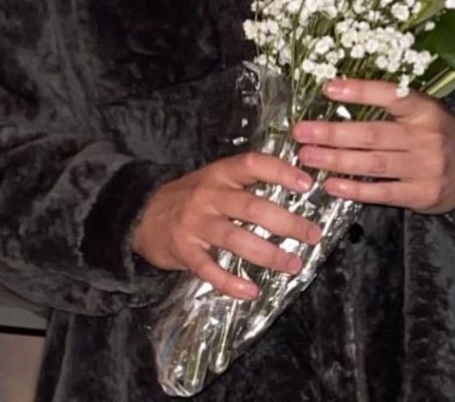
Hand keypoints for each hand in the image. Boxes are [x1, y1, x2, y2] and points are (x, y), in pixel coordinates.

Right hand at [132, 152, 323, 299]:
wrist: (141, 214)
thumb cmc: (190, 196)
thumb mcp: (214, 178)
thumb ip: (245, 181)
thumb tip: (294, 182)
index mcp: (220, 173)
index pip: (252, 164)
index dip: (280, 171)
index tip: (307, 184)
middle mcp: (209, 195)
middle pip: (251, 207)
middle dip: (286, 222)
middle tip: (312, 234)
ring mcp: (195, 224)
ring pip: (236, 239)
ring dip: (268, 253)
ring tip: (293, 264)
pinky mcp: (184, 251)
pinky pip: (209, 269)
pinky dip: (230, 282)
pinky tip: (251, 291)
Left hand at [292, 79, 454, 214]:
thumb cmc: (439, 132)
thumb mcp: (425, 110)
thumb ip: (392, 107)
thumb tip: (340, 96)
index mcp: (425, 109)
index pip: (390, 96)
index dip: (359, 92)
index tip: (327, 88)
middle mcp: (425, 137)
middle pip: (373, 134)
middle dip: (333, 133)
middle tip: (302, 131)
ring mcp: (425, 168)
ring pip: (373, 164)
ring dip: (336, 160)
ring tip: (308, 156)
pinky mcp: (422, 194)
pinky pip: (382, 192)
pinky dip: (355, 189)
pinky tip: (332, 185)